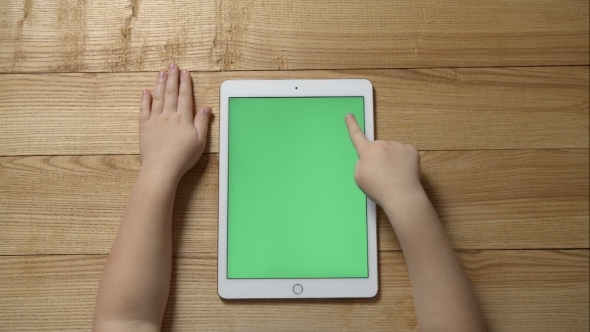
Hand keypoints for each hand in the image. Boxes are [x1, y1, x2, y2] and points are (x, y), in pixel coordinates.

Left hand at [139, 63, 210, 182]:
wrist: (162, 167)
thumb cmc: (183, 156)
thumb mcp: (200, 141)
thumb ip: (202, 122)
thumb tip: (206, 108)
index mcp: (184, 118)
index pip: (185, 96)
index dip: (185, 83)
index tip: (185, 72)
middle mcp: (169, 115)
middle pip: (171, 92)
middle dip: (173, 78)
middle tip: (173, 65)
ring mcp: (155, 120)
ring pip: (158, 97)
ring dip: (160, 83)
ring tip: (161, 72)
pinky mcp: (145, 127)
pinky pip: (144, 109)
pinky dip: (145, 99)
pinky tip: (146, 91)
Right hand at [345, 114, 423, 208]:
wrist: (401, 196)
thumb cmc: (379, 189)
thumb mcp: (359, 178)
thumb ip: (361, 163)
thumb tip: (369, 157)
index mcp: (367, 151)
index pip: (356, 135)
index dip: (352, 125)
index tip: (349, 115)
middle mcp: (382, 144)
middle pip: (378, 148)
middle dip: (379, 157)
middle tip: (382, 174)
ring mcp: (398, 145)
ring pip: (392, 150)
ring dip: (392, 159)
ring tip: (394, 175)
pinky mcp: (411, 150)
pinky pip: (404, 152)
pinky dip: (404, 160)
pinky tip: (403, 171)